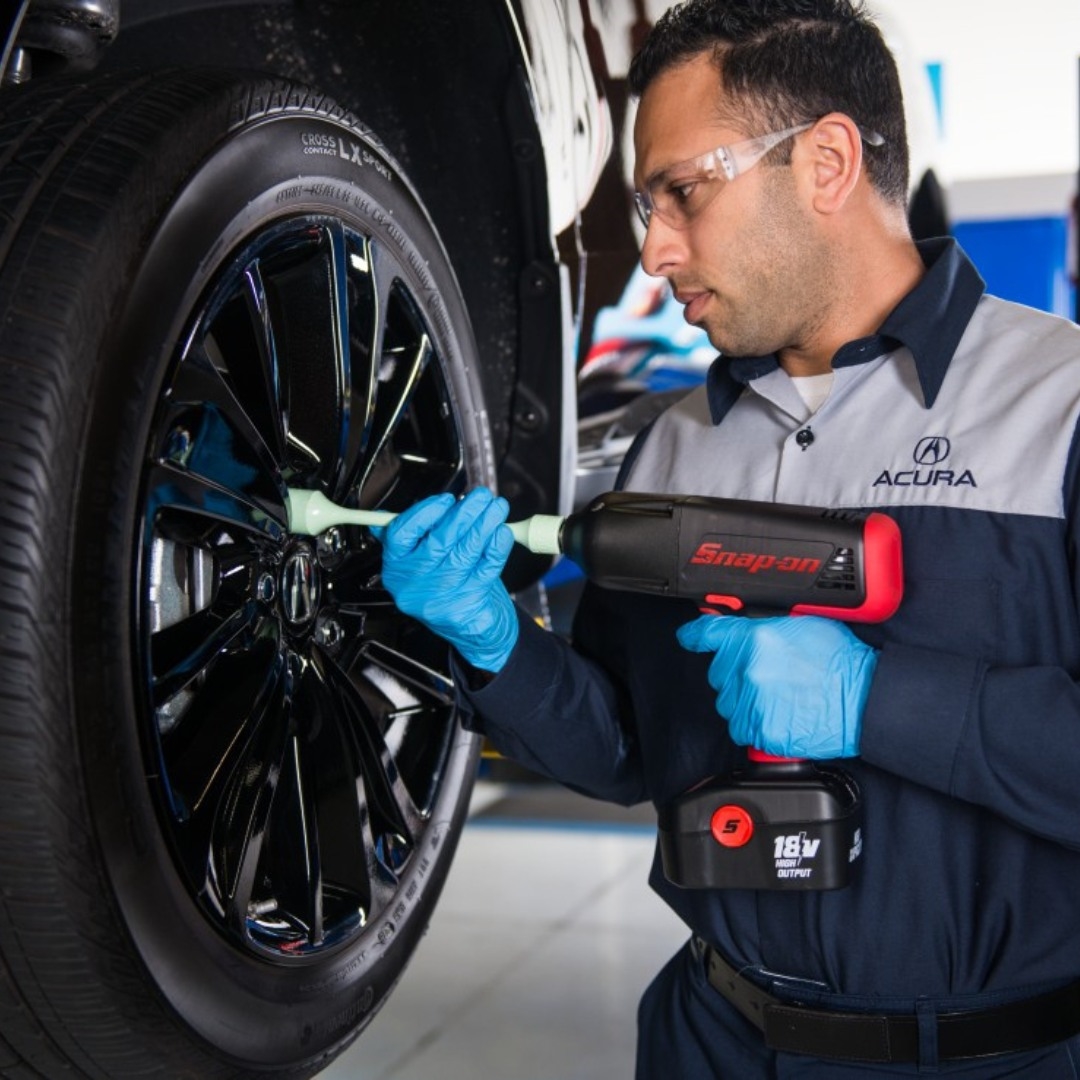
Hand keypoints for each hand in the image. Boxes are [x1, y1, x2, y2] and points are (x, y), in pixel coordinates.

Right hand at [379, 487, 517, 671]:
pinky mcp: (468, 603)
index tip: (447, 499)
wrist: (466, 624)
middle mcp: (415, 584)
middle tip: (481, 496)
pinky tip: (502, 533)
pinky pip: (486, 567)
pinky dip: (497, 547)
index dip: (425, 512)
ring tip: (497, 508)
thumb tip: (390, 512)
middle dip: (465, 513)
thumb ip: (410, 535)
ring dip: (485, 524)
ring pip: (465, 552)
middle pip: (439, 541)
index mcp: (396, 568)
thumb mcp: (418, 561)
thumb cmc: (443, 583)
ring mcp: (442, 595)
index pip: (402, 535)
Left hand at [676, 615, 877, 758]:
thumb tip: (743, 623)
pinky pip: (741, 728)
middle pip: (719, 671)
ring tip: (777, 696)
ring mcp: (752, 702)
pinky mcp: (760, 730)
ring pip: (728, 702)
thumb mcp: (802, 623)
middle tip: (767, 674)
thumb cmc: (841, 661)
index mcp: (756, 638)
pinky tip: (778, 714)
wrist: (865, 699)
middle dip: (736, 672)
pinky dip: (755, 723)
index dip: (695, 635)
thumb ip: (765, 624)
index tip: (688, 637)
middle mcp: (748, 669)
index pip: (710, 634)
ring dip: (744, 699)